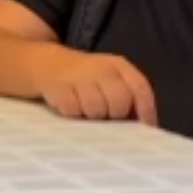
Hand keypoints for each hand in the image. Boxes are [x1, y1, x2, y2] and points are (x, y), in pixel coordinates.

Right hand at [37, 52, 157, 125]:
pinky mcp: (60, 86)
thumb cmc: (86, 78)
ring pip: (97, 110)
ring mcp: (79, 76)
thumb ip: (128, 96)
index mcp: (119, 65)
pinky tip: (71, 105)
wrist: (47, 63)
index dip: (146, 111)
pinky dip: (74, 114)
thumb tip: (143, 126)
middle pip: (119, 102)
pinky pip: (74, 111)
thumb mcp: (110, 79)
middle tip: (106, 115)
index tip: (145, 128)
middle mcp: (101, 68)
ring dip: (92, 116)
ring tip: (86, 109)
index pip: (140, 89)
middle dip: (115, 115)